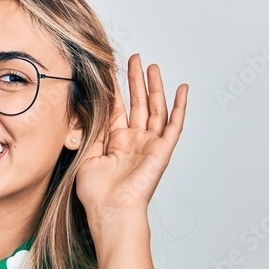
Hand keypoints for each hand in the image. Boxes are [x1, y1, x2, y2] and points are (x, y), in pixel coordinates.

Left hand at [75, 53, 187, 216]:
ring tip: (151, 66)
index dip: (115, 88)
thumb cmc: (96, 192)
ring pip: (155, 109)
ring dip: (155, 87)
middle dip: (135, 80)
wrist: (111, 209)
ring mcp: (149, 145)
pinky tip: (182, 89)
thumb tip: (86, 108)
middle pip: (138, 103)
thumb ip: (90, 132)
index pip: (116, 108)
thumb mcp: (86, 156)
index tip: (110, 68)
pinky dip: (180, 107)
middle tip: (135, 59)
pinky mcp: (162, 150)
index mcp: (115, 142)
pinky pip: (174, 125)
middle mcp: (133, 141)